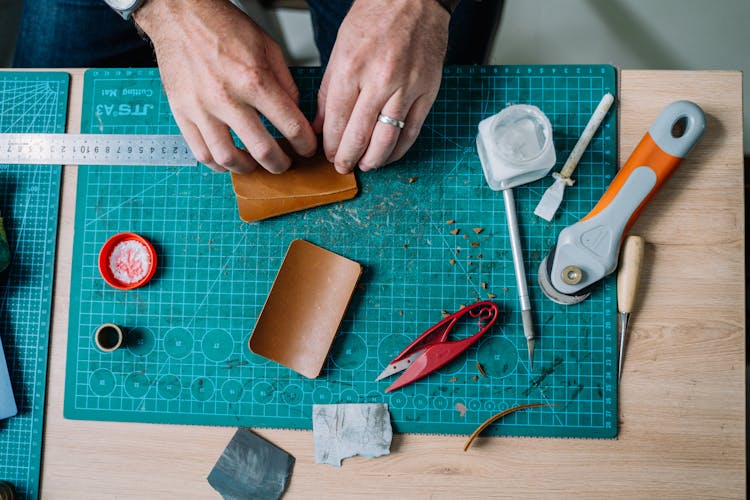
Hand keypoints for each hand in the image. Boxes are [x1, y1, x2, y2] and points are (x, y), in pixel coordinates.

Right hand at [134, 0, 316, 172]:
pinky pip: (201, 152)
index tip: (307, 148)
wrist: (180, 14)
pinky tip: (229, 160)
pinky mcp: (182, 113)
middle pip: (263, 150)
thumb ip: (285, 83)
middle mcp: (227, 98)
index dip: (305, 144)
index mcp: (254, 79)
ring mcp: (202, 108)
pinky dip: (218, 164)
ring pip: (229, 158)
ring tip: (256, 164)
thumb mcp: (268, 47)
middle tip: (285, 163)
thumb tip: (294, 112)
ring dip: (249, 169)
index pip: (291, 126)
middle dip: (281, 164)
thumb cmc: (223, 26)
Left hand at [313, 0, 448, 173]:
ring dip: (372, 161)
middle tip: (342, 166)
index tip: (328, 154)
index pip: (335, 120)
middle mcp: (379, 79)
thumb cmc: (376, 17)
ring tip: (364, 165)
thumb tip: (320, 126)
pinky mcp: (428, 91)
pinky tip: (388, 155)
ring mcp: (407, 87)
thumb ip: (328, 91)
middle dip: (347, 158)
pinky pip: (412, 132)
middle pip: (359, 135)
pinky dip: (398, 150)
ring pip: (387, 140)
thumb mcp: (340, 49)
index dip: (330, 144)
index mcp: (351, 67)